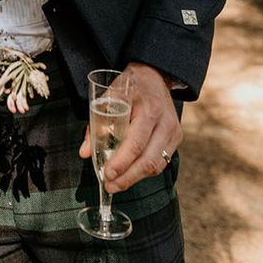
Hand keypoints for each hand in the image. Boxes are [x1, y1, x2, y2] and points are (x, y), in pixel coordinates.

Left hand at [78, 62, 181, 193]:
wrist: (154, 76)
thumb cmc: (129, 85)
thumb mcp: (109, 96)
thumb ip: (96, 124)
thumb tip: (85, 153)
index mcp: (149, 110)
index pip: (136, 143)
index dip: (121, 162)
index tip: (107, 174)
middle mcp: (165, 123)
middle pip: (149, 160)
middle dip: (128, 177)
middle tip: (110, 186)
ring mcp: (174, 132)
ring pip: (157, 165)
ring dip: (136, 178)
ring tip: (116, 184)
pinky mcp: (176, 138)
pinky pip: (161, 161)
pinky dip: (144, 170)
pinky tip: (130, 174)